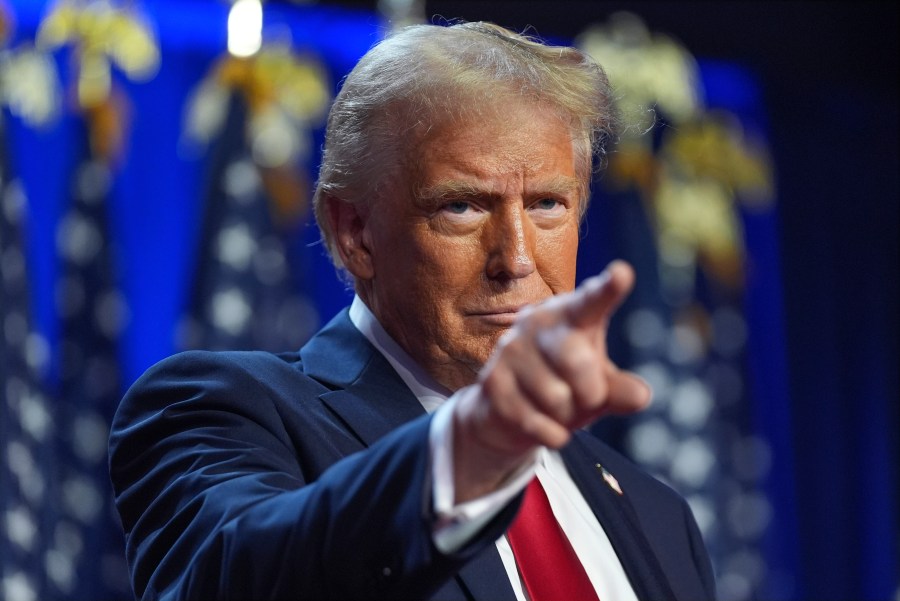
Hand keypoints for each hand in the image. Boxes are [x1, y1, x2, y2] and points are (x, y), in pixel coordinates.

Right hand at [451, 260, 650, 502]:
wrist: (506, 414)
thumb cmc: (565, 388)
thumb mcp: (599, 387)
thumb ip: (621, 389)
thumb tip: (640, 395)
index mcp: (571, 314)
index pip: (592, 301)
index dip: (608, 289)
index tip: (622, 274)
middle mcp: (538, 322)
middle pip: (577, 361)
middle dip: (591, 393)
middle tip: (586, 398)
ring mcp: (510, 350)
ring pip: (557, 398)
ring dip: (566, 416)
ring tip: (555, 406)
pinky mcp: (492, 382)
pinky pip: (536, 422)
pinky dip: (551, 434)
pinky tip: (543, 425)